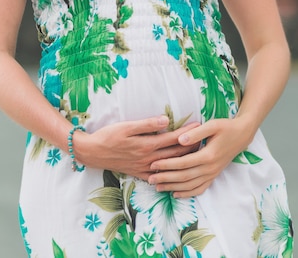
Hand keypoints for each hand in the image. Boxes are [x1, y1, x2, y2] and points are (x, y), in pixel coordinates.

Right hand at [73, 116, 200, 179]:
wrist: (93, 152)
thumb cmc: (109, 135)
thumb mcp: (126, 126)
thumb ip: (147, 124)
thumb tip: (166, 120)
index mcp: (147, 144)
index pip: (173, 138)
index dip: (188, 132)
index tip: (200, 125)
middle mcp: (149, 159)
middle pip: (175, 153)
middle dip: (191, 146)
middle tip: (205, 140)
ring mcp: (145, 168)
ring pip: (170, 165)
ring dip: (184, 159)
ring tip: (197, 154)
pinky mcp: (139, 174)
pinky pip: (159, 178)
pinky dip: (170, 176)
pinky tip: (178, 175)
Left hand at [147, 117, 251, 196]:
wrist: (242, 135)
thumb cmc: (226, 127)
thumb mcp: (212, 125)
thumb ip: (195, 133)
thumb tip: (178, 140)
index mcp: (208, 155)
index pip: (183, 163)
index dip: (167, 164)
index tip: (153, 164)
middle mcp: (210, 168)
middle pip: (184, 177)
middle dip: (166, 178)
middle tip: (150, 179)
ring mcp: (212, 174)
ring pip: (190, 186)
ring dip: (173, 187)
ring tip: (157, 188)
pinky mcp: (214, 176)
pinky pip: (200, 189)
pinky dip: (187, 193)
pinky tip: (175, 194)